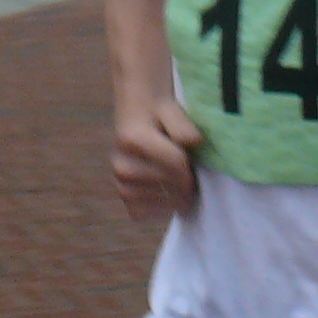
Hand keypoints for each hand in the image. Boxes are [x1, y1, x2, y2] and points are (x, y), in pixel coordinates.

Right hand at [111, 93, 202, 221]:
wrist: (135, 106)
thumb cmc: (157, 108)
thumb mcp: (172, 107)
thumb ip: (183, 126)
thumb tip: (194, 142)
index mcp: (134, 139)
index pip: (175, 164)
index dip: (192, 168)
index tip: (198, 168)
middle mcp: (121, 163)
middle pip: (168, 184)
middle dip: (185, 182)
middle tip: (192, 176)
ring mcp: (119, 179)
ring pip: (157, 201)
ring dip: (174, 195)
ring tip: (179, 182)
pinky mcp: (121, 190)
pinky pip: (141, 211)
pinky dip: (156, 207)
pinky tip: (166, 195)